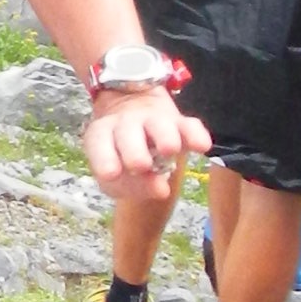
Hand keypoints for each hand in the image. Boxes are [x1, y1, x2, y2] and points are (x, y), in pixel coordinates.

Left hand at [81, 85, 211, 192]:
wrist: (133, 112)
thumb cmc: (120, 155)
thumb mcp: (115, 175)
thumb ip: (133, 185)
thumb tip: (161, 189)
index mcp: (102, 135)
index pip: (99, 145)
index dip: (105, 160)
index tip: (111, 174)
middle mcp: (126, 124)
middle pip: (128, 133)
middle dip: (134, 150)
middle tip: (140, 166)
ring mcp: (153, 120)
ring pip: (159, 124)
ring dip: (165, 137)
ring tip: (169, 151)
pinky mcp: (179, 121)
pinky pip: (188, 125)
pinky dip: (195, 134)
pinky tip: (202, 146)